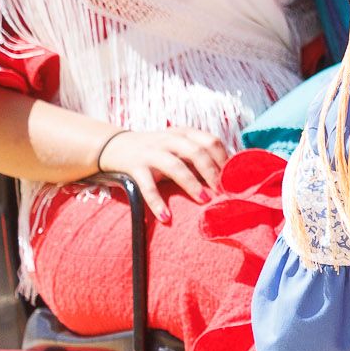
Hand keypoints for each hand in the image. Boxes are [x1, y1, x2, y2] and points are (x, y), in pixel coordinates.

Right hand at [96, 126, 228, 222]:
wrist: (115, 146)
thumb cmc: (157, 150)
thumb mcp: (178, 146)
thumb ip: (198, 156)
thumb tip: (228, 175)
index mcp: (184, 133)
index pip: (211, 141)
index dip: (224, 159)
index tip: (233, 177)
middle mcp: (169, 140)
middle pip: (197, 152)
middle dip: (212, 172)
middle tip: (223, 191)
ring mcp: (151, 152)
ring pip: (175, 166)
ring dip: (191, 184)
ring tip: (204, 200)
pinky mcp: (135, 167)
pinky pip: (147, 186)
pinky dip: (157, 202)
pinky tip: (166, 216)